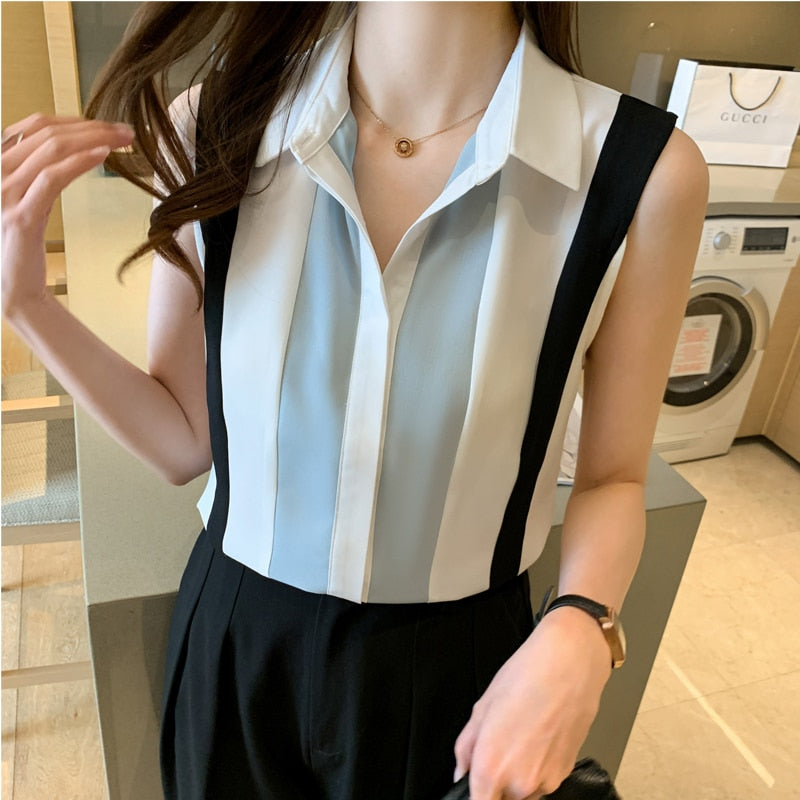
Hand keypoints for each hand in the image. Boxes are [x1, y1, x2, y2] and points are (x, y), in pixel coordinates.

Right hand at [1, 114, 133, 318]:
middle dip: (91, 127)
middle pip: (47, 133)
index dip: (74, 120)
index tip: (106, 126)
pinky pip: (51, 178)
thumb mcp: (30, 200)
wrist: (13, 288)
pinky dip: (79, 162)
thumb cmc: (23, 245)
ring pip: (51, 149)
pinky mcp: (19, 216)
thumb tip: (75, 149)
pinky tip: (103, 155)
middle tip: (125, 130)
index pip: (35, 125)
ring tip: (122, 140)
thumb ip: (41, 174)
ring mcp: (3, 193)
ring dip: (93, 139)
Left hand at [453, 607, 611, 798]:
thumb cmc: (525, 678)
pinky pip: (544, 781)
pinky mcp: (565, 774)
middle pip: (501, 798)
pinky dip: (538, 767)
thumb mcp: (482, 707)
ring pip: (523, 792)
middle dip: (496, 780)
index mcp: (491, 767)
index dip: (477, 793)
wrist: (569, 664)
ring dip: (518, 775)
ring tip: (523, 735)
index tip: (477, 782)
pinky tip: (540, 736)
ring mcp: (545, 781)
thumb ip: (465, 748)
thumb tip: (461, 772)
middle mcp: (519, 783)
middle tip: (500, 745)